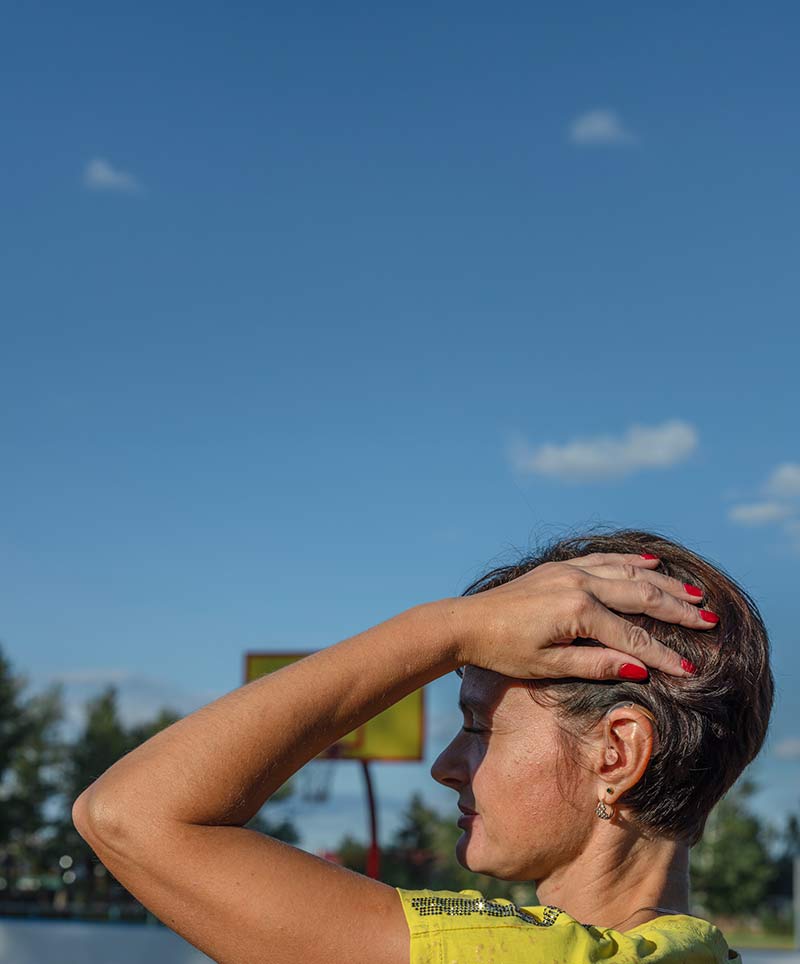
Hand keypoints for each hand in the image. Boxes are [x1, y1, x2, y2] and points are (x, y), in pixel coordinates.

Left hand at [451, 552, 713, 679]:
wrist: (466, 623)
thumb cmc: (504, 651)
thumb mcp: (549, 666)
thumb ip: (596, 664)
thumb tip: (640, 669)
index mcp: (577, 611)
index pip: (632, 636)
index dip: (662, 655)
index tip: (691, 670)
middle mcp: (578, 582)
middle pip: (640, 595)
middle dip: (677, 609)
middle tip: (710, 619)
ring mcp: (568, 570)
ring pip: (627, 572)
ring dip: (663, 582)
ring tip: (693, 593)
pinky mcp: (559, 566)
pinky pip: (604, 559)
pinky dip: (630, 561)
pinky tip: (650, 563)